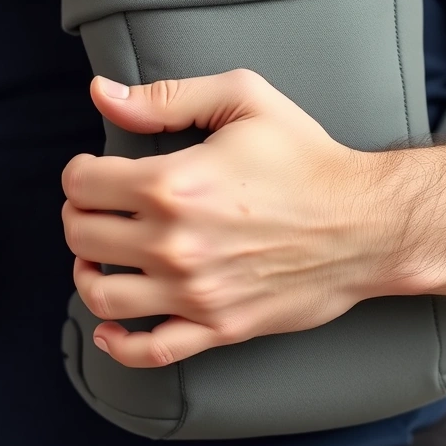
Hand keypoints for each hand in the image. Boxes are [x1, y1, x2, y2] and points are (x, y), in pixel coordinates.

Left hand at [62, 69, 398, 367]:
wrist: (366, 224)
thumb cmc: (308, 159)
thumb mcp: (244, 101)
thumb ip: (166, 97)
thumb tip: (102, 93)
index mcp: (173, 183)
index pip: (82, 183)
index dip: (80, 173)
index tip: (94, 172)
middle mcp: (174, 242)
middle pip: (82, 234)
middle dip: (80, 216)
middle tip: (98, 209)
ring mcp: (194, 291)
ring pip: (101, 294)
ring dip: (86, 273)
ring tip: (98, 258)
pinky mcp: (217, 326)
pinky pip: (149, 351)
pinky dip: (118, 344)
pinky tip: (110, 327)